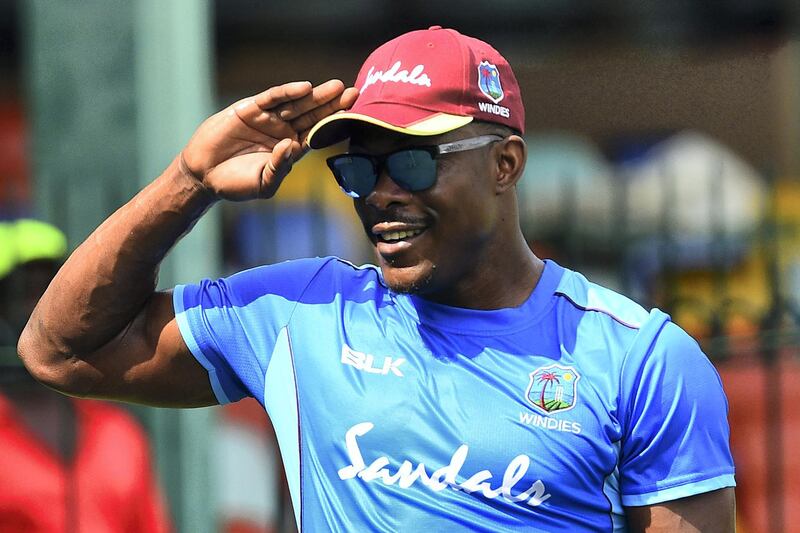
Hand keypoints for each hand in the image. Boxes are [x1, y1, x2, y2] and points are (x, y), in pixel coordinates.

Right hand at [181, 80, 357, 200]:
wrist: (204, 174)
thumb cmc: (236, 183)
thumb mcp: (263, 183)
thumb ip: (280, 168)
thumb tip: (291, 145)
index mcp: (292, 149)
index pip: (318, 134)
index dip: (335, 124)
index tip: (354, 116)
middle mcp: (284, 130)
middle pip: (313, 115)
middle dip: (332, 105)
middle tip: (354, 93)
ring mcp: (268, 118)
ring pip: (297, 104)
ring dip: (316, 96)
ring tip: (336, 87)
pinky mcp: (251, 109)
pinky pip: (272, 98)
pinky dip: (287, 92)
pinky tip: (305, 88)